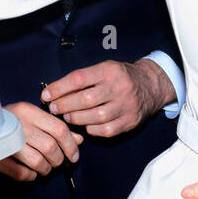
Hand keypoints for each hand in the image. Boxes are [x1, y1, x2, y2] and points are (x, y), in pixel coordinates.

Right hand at [0, 101, 82, 181]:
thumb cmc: (8, 121)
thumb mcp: (31, 117)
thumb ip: (55, 127)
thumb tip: (78, 140)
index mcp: (27, 111)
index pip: (59, 129)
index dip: (71, 145)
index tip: (74, 155)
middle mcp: (18, 124)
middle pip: (50, 148)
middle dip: (58, 160)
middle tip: (56, 162)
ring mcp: (7, 142)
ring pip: (38, 162)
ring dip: (45, 169)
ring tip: (44, 168)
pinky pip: (23, 173)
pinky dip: (31, 176)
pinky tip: (30, 172)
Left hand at [41, 58, 171, 137]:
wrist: (151, 86)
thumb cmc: (120, 77)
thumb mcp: (104, 68)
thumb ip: (83, 78)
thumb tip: (55, 91)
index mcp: (109, 70)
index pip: (79, 79)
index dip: (59, 88)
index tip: (46, 94)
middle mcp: (119, 87)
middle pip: (86, 99)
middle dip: (65, 105)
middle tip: (54, 108)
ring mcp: (126, 106)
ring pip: (95, 116)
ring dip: (76, 118)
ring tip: (67, 116)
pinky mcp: (130, 121)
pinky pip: (106, 130)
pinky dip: (92, 129)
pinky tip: (85, 125)